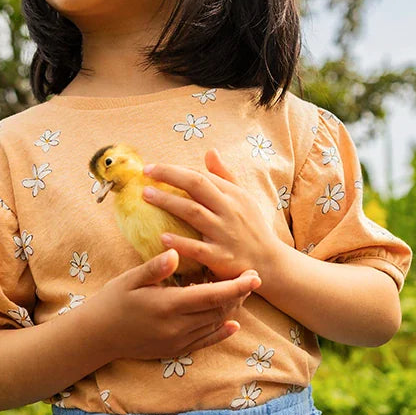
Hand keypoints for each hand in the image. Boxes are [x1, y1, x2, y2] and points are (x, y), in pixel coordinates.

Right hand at [94, 249, 260, 361]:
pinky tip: (232, 324)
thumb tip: (174, 251)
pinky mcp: (175, 350)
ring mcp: (178, 341)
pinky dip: (221, 332)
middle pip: (219, 310)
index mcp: (168, 305)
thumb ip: (155, 267)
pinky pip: (205, 342)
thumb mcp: (130, 279)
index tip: (254, 275)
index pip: (212, 295)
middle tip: (250, 277)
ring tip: (240, 292)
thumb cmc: (112, 301)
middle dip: (239, 294)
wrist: (97, 336)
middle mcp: (177, 327)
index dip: (237, 286)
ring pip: (215, 324)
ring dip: (231, 308)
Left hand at [141, 147, 281, 281]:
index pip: (201, 175)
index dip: (175, 169)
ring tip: (146, 196)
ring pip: (193, 212)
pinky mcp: (222, 257)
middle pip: (196, 185)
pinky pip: (198, 248)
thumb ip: (225, 176)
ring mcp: (226, 233)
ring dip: (168, 202)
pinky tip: (162, 238)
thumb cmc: (252, 228)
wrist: (270, 262)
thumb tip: (210, 151)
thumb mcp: (244, 199)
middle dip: (169, 176)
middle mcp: (230, 210)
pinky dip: (180, 242)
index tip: (152, 168)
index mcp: (234, 194)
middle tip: (145, 174)